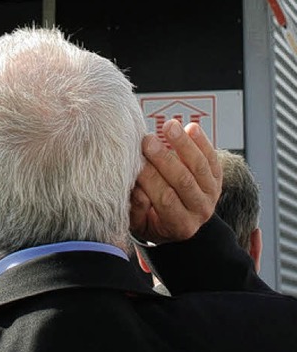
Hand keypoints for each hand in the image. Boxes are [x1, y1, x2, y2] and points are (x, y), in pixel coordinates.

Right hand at [130, 120, 221, 243]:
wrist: (180, 220)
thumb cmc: (153, 219)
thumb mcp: (141, 224)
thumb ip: (136, 210)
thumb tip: (138, 190)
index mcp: (180, 225)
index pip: (165, 199)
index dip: (150, 179)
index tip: (134, 161)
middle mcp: (200, 211)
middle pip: (183, 181)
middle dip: (164, 158)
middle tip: (147, 141)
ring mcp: (211, 194)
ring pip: (199, 166)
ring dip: (184, 144)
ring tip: (169, 126)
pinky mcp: (217, 178)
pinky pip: (212, 158)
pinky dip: (202, 142)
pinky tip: (191, 127)